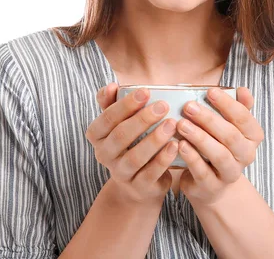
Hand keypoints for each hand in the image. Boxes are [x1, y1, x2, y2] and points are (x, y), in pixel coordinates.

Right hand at [85, 83, 178, 205]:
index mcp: (97, 136)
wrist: (136, 182)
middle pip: (121, 136)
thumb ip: (111, 102)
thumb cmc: (129, 141)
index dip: (126, 104)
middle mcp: (104, 155)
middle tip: (163, 105)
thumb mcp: (118, 121)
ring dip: (154, 139)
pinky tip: (176, 145)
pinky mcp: (138, 187)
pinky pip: (150, 173)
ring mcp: (120, 173)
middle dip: (142, 119)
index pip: (107, 118)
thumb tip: (111, 85)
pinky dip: (163, 159)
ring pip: (135, 157)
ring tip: (172, 124)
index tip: (146, 91)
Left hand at [175, 87, 263, 205]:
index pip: (244, 118)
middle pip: (231, 136)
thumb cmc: (219, 144)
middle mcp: (245, 156)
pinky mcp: (211, 187)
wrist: (211, 184)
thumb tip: (243, 90)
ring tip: (181, 124)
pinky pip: (202, 172)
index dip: (228, 104)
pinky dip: (191, 157)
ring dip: (199, 138)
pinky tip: (180, 144)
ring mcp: (230, 173)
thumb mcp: (229, 125)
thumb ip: (237, 106)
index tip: (210, 91)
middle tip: (189, 106)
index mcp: (252, 137)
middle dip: (209, 119)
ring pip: (219, 155)